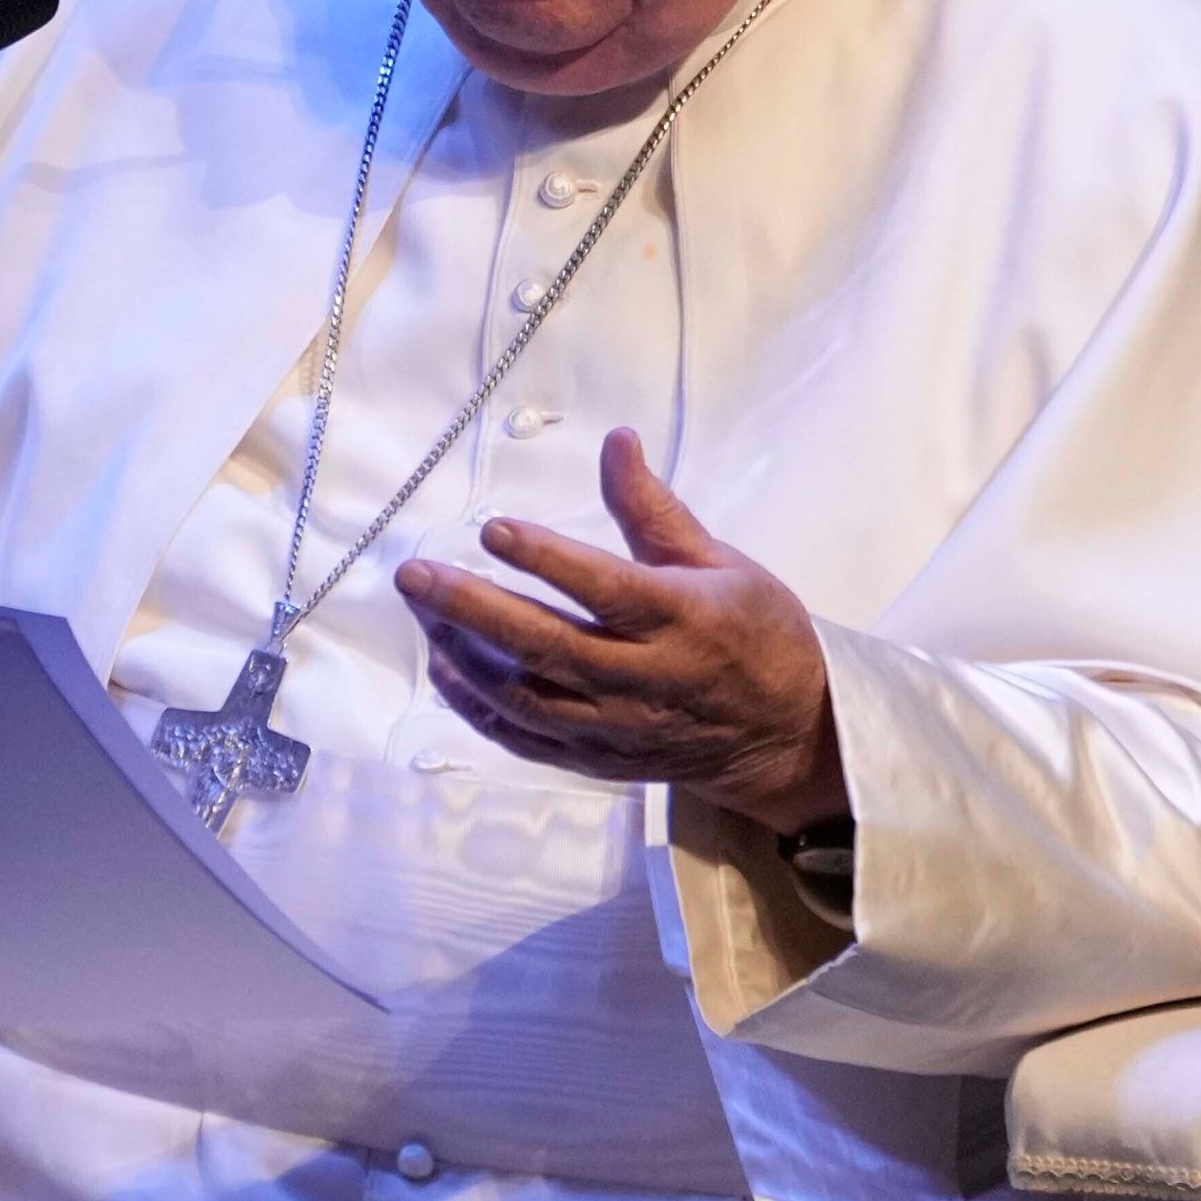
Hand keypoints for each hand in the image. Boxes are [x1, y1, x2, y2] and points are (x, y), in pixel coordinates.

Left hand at [395, 429, 846, 833]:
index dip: (547, 561)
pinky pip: (525, 739)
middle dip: (473, 611)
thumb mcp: (720, 560)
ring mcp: (617, 727)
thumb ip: (653, 508)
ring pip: (525, 698)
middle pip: (548, 647)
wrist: (784, 735)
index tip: (493, 529)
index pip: (606, 590)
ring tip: (424, 611)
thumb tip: (616, 441)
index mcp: (683, 619)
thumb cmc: (755, 633)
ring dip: (464, 657)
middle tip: (416, 575)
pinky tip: (447, 669)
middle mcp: (645, 680)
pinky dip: (478, 708)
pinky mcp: (599, 759)